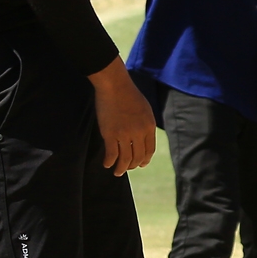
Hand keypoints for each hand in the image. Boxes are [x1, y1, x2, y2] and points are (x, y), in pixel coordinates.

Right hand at [89, 59, 155, 174]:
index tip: (140, 164)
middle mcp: (139, 133)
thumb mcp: (145, 110)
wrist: (114, 85)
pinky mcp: (110, 134)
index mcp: (149, 126)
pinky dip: (109, 162)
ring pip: (125, 159)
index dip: (144, 160)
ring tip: (118, 172)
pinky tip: (107, 164)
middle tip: (127, 168)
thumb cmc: (128, 94)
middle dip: (132, 165)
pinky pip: (111, 154)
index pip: (150, 151)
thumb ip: (145, 125)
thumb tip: (143, 140)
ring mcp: (124, 134)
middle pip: (138, 157)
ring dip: (121, 168)